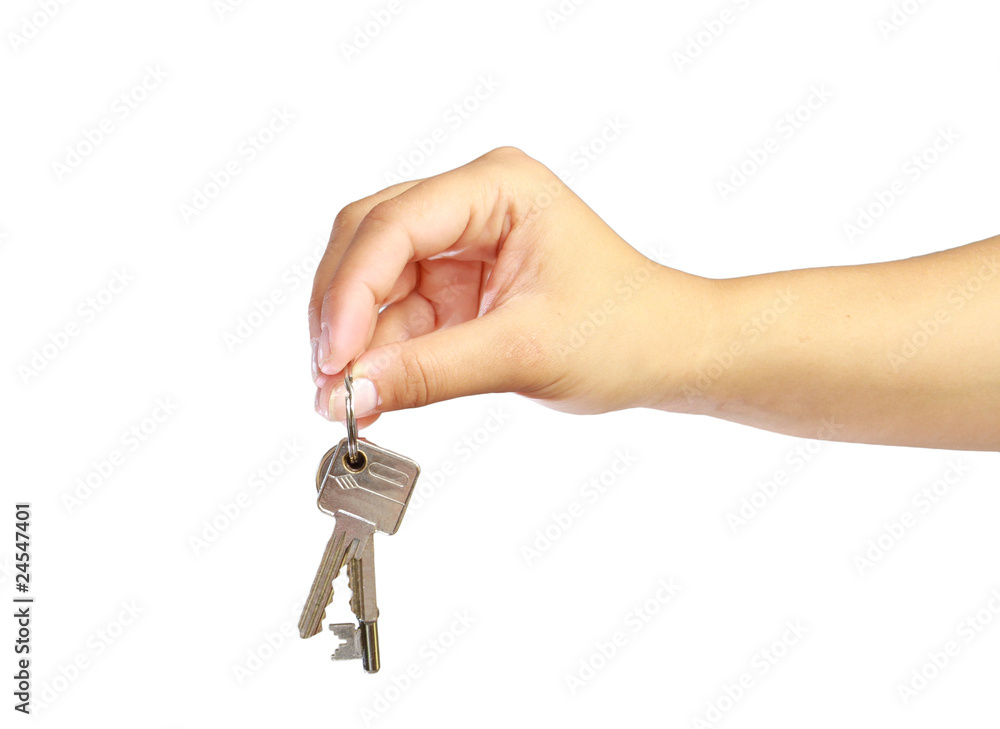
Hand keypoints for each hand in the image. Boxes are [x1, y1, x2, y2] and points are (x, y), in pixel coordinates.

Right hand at [308, 147, 715, 426]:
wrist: (666, 354)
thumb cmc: (625, 332)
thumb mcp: (526, 352)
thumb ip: (432, 371)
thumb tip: (352, 393)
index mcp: (498, 187)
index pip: (396, 224)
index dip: (352, 290)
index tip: (335, 357)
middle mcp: (470, 204)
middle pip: (368, 242)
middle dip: (341, 313)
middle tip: (326, 382)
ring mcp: (458, 245)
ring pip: (373, 282)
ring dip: (353, 341)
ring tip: (342, 401)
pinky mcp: (454, 286)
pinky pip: (396, 315)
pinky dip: (377, 355)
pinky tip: (368, 393)